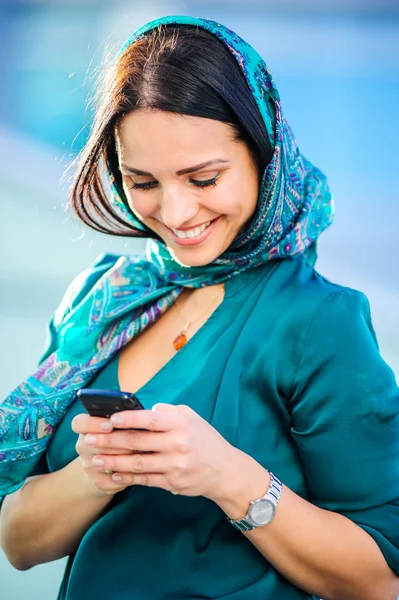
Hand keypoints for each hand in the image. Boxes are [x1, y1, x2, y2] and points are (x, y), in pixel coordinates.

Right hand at [72, 414, 136, 495]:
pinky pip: (113, 479)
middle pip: (94, 443)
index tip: (110, 424)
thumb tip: (150, 410)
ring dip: (123, 458)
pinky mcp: (99, 482)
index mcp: (86, 428)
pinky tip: (139, 470)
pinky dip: (127, 475)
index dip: (93, 423)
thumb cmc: (121, 435)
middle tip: (134, 439)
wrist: (109, 467)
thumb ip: (127, 417)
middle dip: (116, 441)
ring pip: (104, 462)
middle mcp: (83, 446)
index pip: (79, 423)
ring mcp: (89, 465)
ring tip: (141, 453)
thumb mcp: (121, 424)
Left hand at [74, 404, 237, 500]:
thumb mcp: (191, 417)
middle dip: (110, 441)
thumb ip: (168, 412)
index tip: (108, 420)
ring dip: (113, 462)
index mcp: (180, 424)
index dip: (127, 419)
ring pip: (137, 463)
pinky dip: (127, 478)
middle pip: (137, 442)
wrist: (225, 470)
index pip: (149, 419)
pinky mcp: (173, 483)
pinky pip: (145, 480)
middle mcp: (177, 444)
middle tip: (89, 440)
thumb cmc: (205, 439)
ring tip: (95, 459)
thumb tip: (144, 410)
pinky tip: (113, 474)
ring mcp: (175, 465)